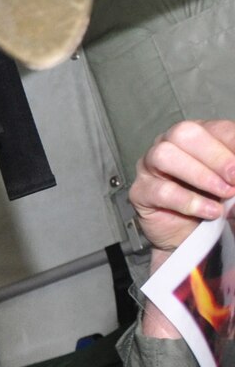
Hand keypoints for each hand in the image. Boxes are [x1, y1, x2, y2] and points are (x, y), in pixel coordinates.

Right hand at [130, 119, 234, 263]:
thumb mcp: (233, 186)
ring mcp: (151, 167)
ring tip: (224, 193)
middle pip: (185, 134)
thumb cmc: (213, 203)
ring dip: (199, 175)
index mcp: (200, 136)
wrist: (190, 237)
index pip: (217, 128)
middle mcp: (172, 145)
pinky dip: (189, 201)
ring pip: (164, 155)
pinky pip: (160, 191)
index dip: (232, 144)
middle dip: (216, 156)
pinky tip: (210, 211)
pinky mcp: (140, 192)